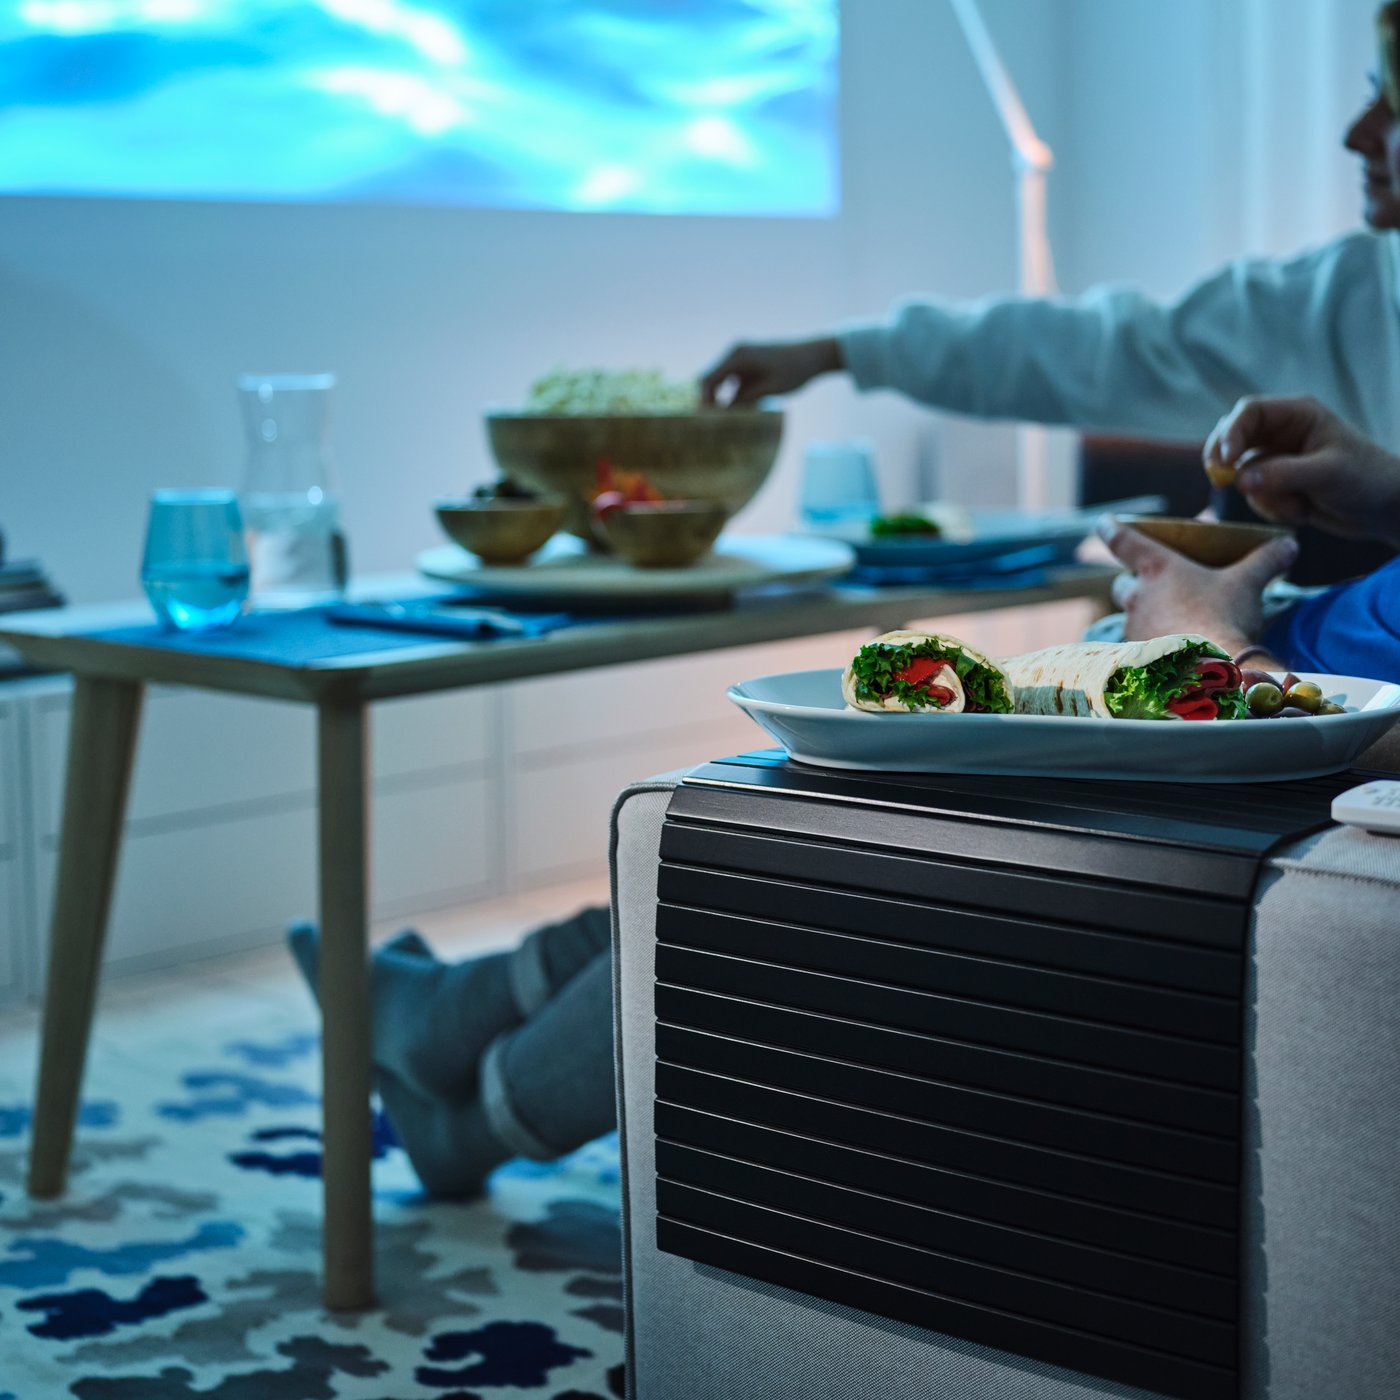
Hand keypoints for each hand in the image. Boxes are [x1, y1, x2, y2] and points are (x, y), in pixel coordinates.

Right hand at [699, 336, 843, 406]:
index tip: (705, 420)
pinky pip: (734, 379)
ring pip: (721, 380)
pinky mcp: (749, 361)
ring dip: (722, 399)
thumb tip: (723, 416)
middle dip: (710, 401)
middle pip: (712, 379)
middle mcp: (736, 352)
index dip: (703, 400)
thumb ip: (745, 401)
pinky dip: (733, 394)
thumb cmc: (795, 371)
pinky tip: (742, 410)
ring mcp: (742, 355)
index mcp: (739, 356)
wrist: (816, 354)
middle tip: (713, 424)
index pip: (708, 379)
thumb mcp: (769, 390)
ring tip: (726, 420)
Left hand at [1098, 517, 1298, 658]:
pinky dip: (1148, 640)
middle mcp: (1137, 595)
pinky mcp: (1137, 654)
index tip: (1104, 522)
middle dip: (1133, 582)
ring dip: (1141, 613)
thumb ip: (1266, 561)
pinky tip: (1166, 647)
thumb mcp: (1248, 584)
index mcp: (1157, 568)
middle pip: (1122, 582)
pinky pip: (1136, 642)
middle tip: (1151, 585)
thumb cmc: (1224, 617)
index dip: (1111, 529)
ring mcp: (1134, 626)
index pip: (1122, 540)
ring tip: (1164, 619)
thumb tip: (1289, 544)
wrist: (1209, 668)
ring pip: (1128, 614)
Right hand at [1204, 395, 1399, 548]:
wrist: (1384, 510)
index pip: (1249, 412)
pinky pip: (1254, 495)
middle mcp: (1282, 432)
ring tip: (1297, 505)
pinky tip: (1302, 511)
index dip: (1230, 434)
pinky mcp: (1276, 483)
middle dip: (1225, 461)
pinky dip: (1272, 508)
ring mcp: (1277, 458)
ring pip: (1241, 472)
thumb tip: (1240, 479)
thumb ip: (1284, 474)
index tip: (1226, 462)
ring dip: (1262, 494)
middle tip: (1221, 481)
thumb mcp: (1328, 474)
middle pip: (1232, 437)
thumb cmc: (1367, 479)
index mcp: (1297, 415)